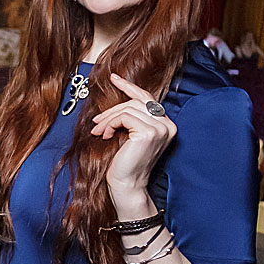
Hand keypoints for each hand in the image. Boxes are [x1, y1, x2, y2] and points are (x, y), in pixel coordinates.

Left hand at [90, 74, 176, 214]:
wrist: (127, 186)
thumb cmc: (126, 164)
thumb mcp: (130, 135)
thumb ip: (132, 117)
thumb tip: (118, 96)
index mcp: (167, 125)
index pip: (147, 99)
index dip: (129, 86)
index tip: (114, 78)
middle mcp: (168, 125)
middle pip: (136, 102)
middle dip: (112, 110)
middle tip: (96, 121)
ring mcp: (160, 128)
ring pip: (128, 108)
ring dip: (108, 119)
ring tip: (98, 131)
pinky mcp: (148, 132)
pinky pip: (124, 117)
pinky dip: (110, 124)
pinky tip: (104, 135)